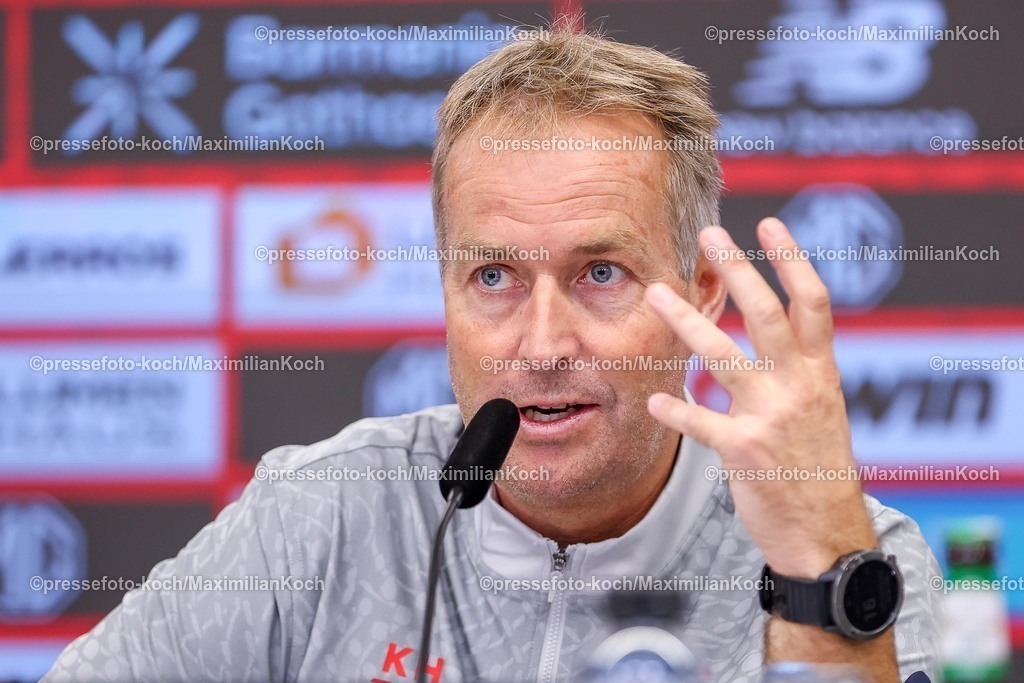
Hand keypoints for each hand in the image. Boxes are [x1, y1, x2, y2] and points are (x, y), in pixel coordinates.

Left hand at [644, 218, 876, 577]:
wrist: (827, 535)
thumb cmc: (819, 468)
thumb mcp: (824, 410)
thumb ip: (800, 368)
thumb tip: (777, 327)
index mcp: (821, 373)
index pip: (813, 303)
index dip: (792, 260)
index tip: (769, 223)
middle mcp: (799, 387)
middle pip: (766, 314)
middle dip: (738, 269)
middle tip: (709, 235)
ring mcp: (771, 418)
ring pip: (723, 357)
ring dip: (686, 323)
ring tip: (656, 294)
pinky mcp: (743, 451)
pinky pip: (700, 421)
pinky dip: (675, 409)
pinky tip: (655, 399)